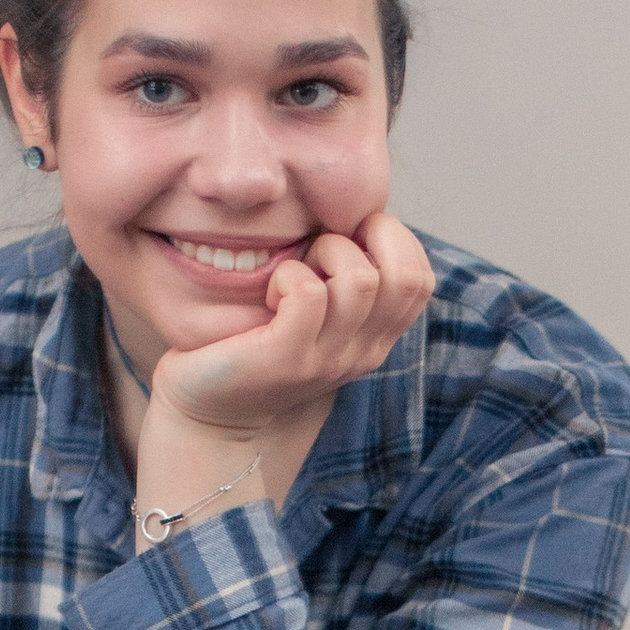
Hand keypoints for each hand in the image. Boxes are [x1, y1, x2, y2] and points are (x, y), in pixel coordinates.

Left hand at [154, 207, 433, 439]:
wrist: (208, 415)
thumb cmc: (256, 346)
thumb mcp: (315, 316)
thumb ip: (343, 281)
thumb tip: (352, 214)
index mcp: (376, 340)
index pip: (421, 280)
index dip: (394, 241)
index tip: (348, 238)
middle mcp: (362, 353)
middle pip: (405, 277)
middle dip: (367, 240)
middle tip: (323, 248)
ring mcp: (328, 360)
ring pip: (360, 279)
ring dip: (324, 253)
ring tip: (293, 271)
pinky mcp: (287, 359)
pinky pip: (309, 293)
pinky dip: (288, 275)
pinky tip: (270, 293)